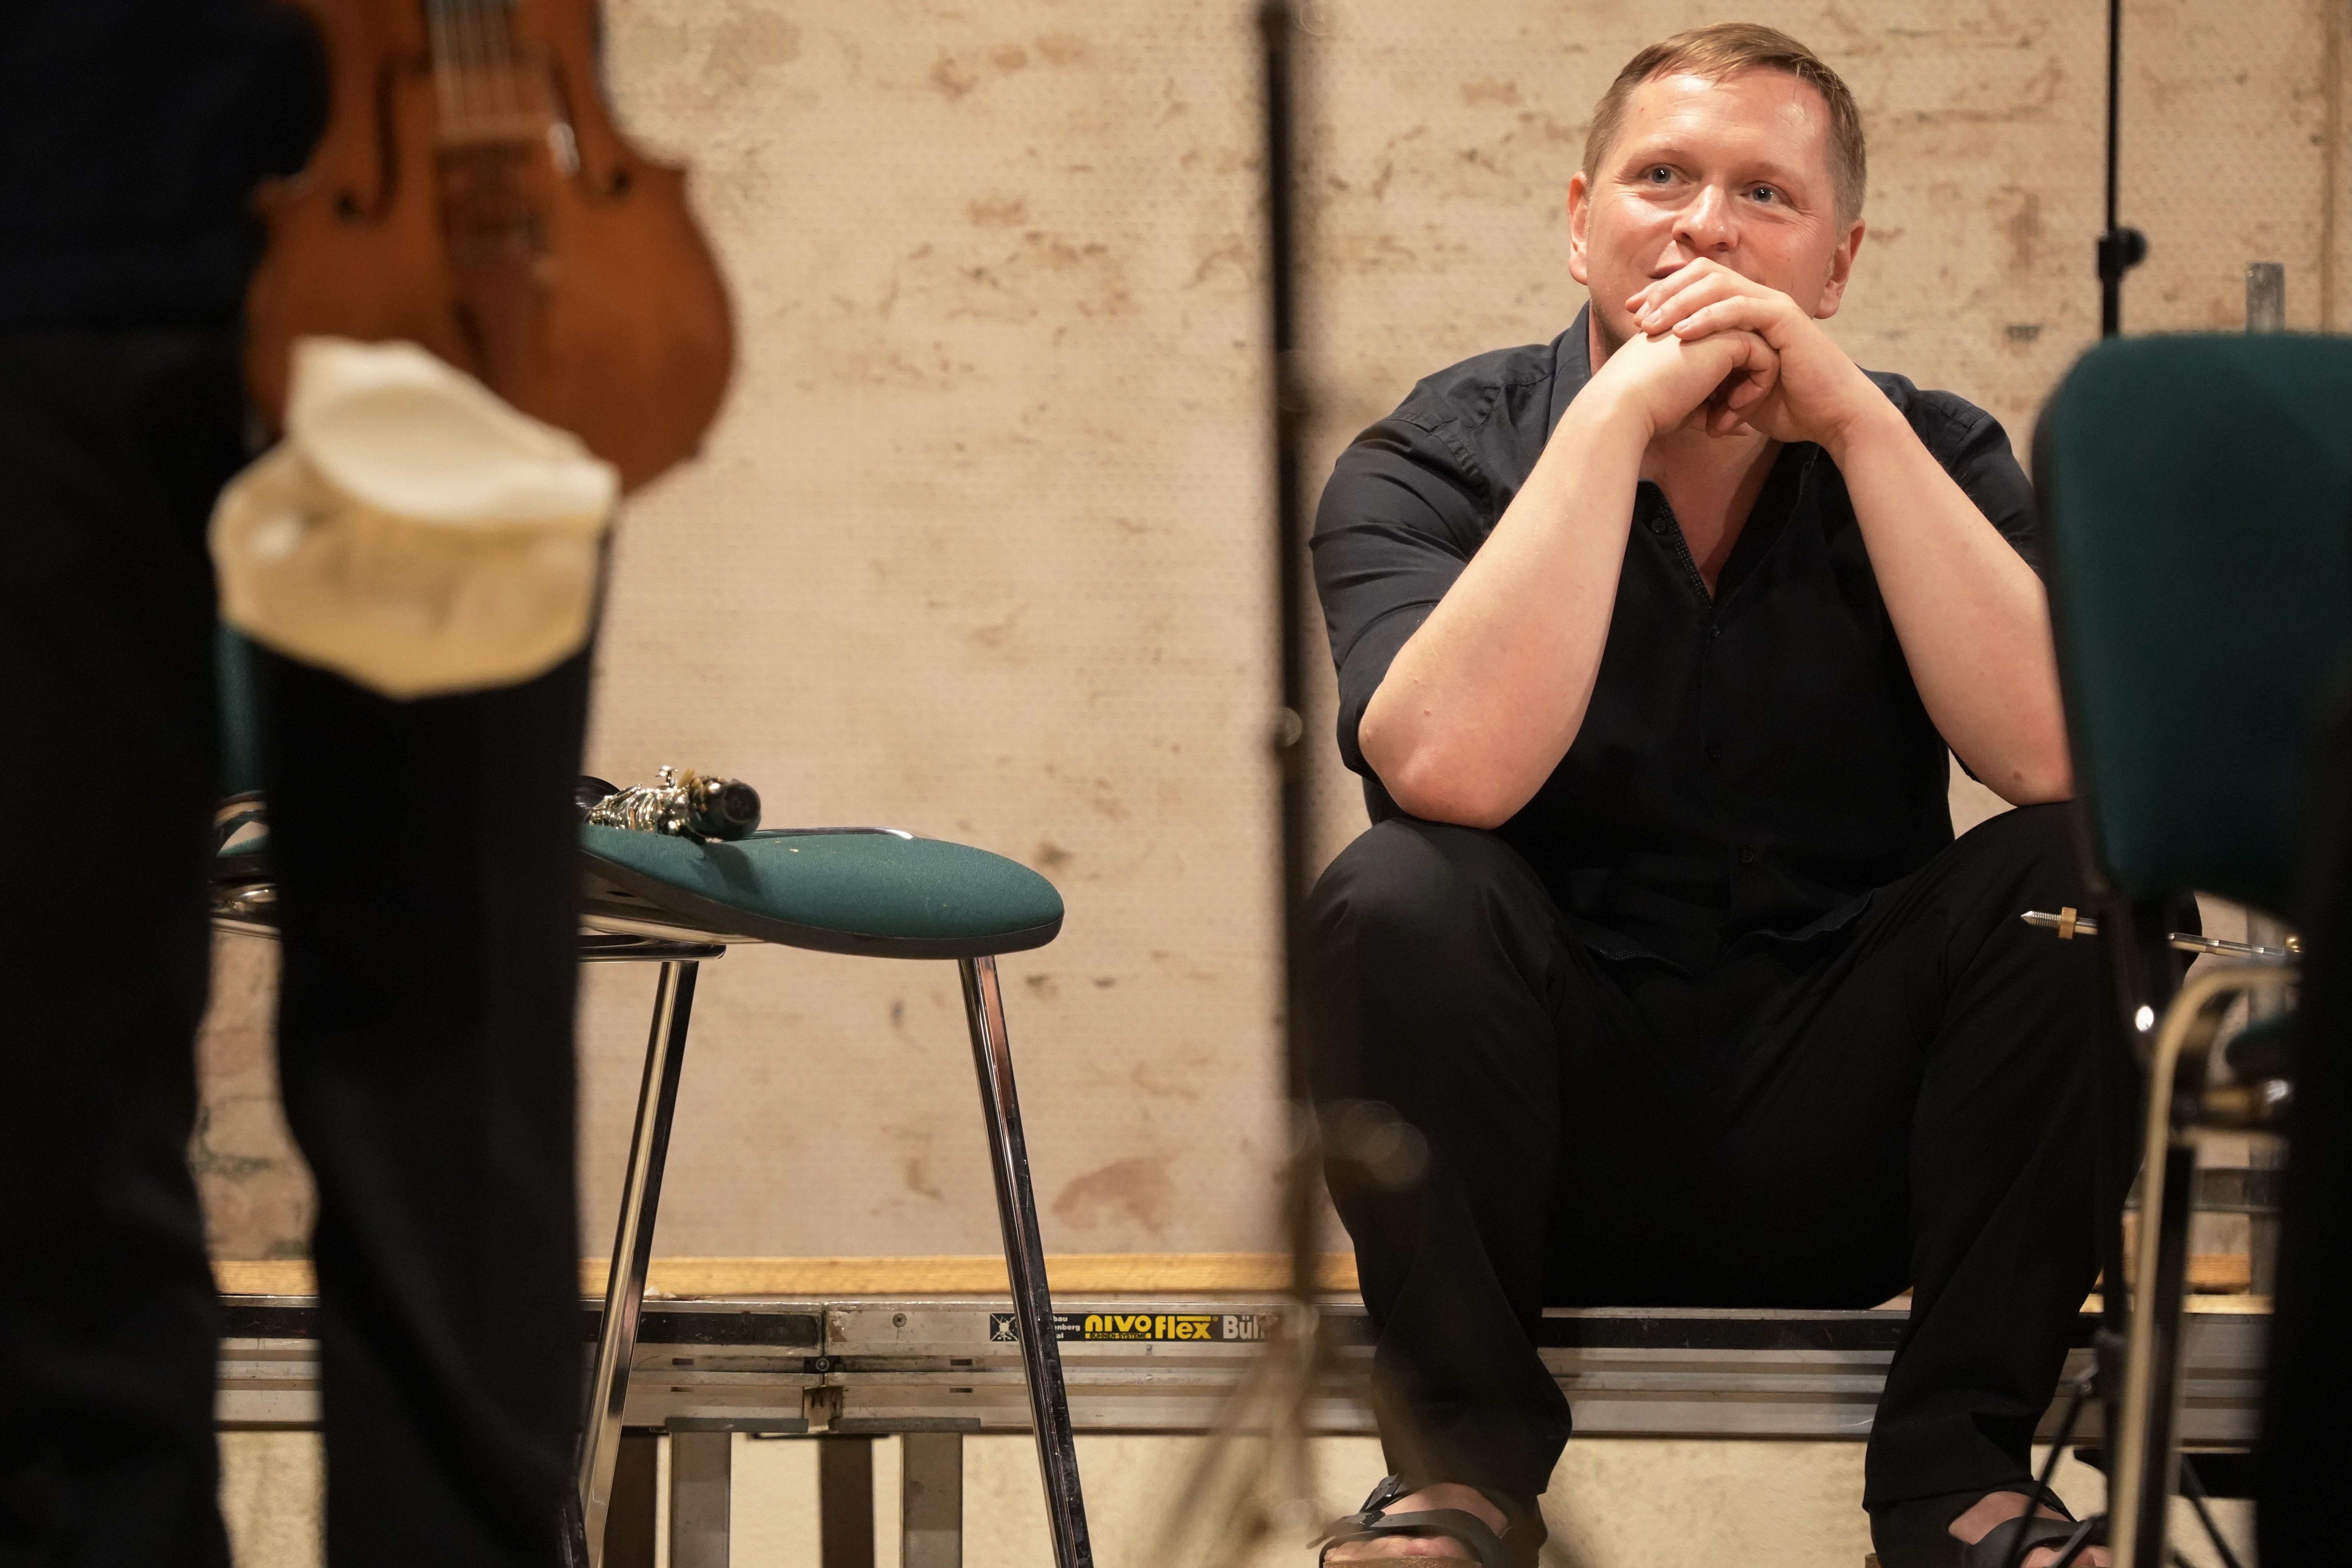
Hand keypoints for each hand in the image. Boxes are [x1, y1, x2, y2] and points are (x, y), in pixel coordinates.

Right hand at [1588, 319, 1780, 441]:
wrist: (1625, 404)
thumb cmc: (1646, 410)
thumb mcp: (1686, 408)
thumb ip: (1715, 410)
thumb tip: (1745, 430)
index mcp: (1688, 333)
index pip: (1726, 360)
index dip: (1726, 392)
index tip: (1709, 422)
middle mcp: (1702, 322)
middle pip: (1745, 356)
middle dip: (1743, 392)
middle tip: (1724, 423)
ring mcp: (1716, 322)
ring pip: (1759, 356)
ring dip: (1752, 393)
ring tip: (1728, 419)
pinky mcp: (1730, 334)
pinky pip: (1766, 358)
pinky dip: (1757, 389)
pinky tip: (1733, 409)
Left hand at [1625, 261, 1886, 450]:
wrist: (1832, 417)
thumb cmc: (1788, 406)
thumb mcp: (1734, 389)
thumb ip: (1708, 378)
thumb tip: (1673, 388)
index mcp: (1746, 309)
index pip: (1697, 284)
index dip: (1663, 294)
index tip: (1632, 313)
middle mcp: (1759, 299)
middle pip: (1702, 275)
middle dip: (1664, 293)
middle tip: (1635, 315)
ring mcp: (1774, 305)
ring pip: (1717, 286)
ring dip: (1679, 303)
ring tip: (1651, 324)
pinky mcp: (1785, 320)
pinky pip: (1740, 309)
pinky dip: (1708, 318)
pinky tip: (1683, 332)